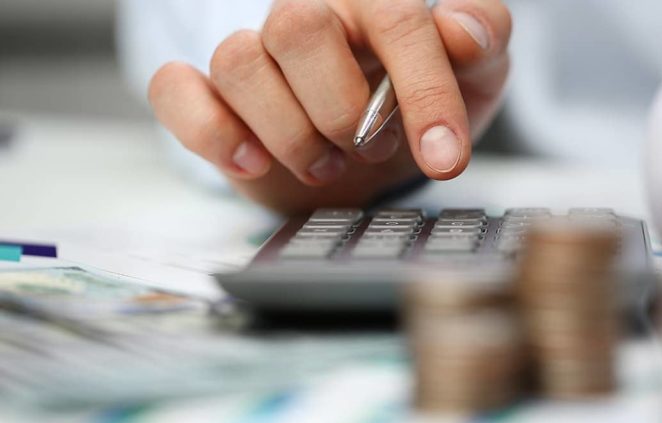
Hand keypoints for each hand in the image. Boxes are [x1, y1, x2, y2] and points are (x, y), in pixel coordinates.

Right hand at [149, 0, 511, 213]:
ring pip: (238, 63)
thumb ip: (483, 38)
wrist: (377, 158)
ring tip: (325, 165)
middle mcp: (306, 23)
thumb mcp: (477, 75)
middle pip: (296, 27)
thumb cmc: (421, 107)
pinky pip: (175, 92)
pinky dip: (209, 131)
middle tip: (373, 146)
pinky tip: (253, 162)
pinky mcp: (213, 101)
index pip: (392, 20)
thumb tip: (462, 29)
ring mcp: (255, 60)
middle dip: (343, 108)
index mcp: (371, 6)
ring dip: (290, 133)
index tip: (446, 156)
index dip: (422, 90)